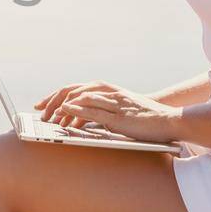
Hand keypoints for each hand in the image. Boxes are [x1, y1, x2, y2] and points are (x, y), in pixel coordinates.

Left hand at [53, 88, 184, 143]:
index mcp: (107, 91)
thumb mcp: (119, 113)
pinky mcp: (119, 116)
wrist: (169, 120)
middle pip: (73, 90)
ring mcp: (113, 103)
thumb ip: (101, 113)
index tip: (42, 105)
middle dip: (53, 100)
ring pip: (81, 98)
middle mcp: (108, 93)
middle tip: (40, 111)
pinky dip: (78, 110)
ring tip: (48, 115)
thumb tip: (79, 122)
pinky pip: (94, 110)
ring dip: (62, 106)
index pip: (75, 89)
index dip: (56, 96)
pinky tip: (66, 112)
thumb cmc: (145, 119)